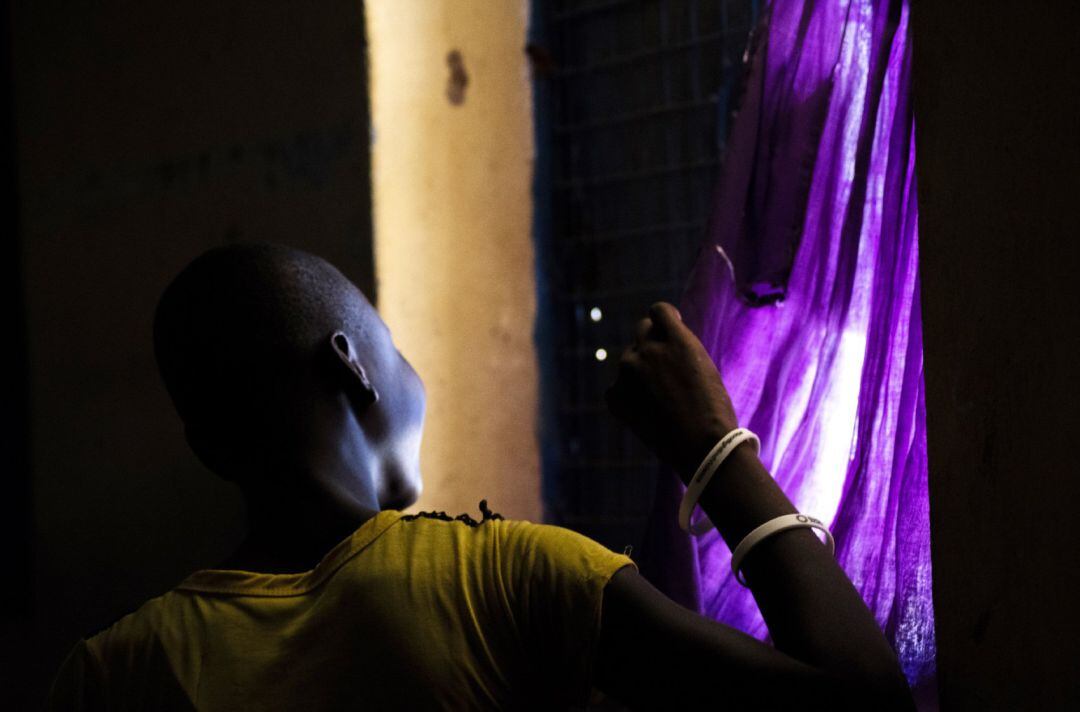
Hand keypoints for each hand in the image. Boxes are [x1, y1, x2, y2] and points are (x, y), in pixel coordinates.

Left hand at [605, 303, 738, 480]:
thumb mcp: (704, 368)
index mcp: (677, 340)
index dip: (664, 320)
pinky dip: (628, 396)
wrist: (703, 448)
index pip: (658, 310)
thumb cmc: (713, 411)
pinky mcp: (615, 396)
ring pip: (630, 360)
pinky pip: (617, 388)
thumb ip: (680, 350)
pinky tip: (647, 412)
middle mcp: (649, 350)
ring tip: (661, 399)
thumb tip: (662, 344)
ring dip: (640, 371)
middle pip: (642, 330)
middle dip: (652, 342)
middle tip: (664, 367)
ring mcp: (628, 373)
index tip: (668, 329)